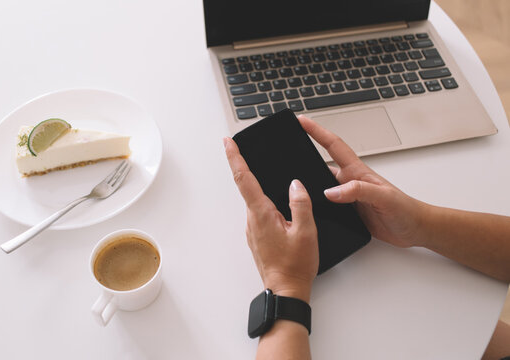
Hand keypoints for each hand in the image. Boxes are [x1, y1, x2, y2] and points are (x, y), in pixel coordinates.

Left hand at [224, 137, 318, 302]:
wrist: (286, 290)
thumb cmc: (295, 266)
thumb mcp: (306, 232)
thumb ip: (300, 204)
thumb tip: (295, 185)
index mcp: (262, 214)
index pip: (244, 179)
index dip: (235, 158)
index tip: (228, 142)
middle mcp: (252, 220)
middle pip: (247, 187)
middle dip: (246, 167)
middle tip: (245, 148)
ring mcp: (253, 229)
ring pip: (255, 201)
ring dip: (259, 187)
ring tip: (270, 177)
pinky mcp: (258, 236)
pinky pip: (260, 212)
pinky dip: (265, 202)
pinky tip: (278, 205)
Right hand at [298, 115, 428, 247]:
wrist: (415, 229)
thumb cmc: (406, 210)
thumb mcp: (384, 197)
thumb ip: (358, 191)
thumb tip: (331, 191)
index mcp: (357, 172)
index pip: (333, 145)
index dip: (317, 131)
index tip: (302, 120)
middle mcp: (350, 181)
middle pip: (322, 161)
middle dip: (305, 151)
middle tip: (288, 144)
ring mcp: (348, 196)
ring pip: (321, 184)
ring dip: (309, 181)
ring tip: (291, 180)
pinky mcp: (348, 211)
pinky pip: (326, 204)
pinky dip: (315, 203)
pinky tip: (309, 208)